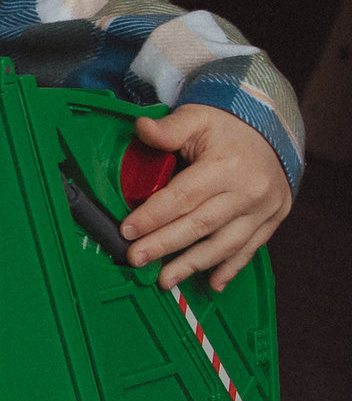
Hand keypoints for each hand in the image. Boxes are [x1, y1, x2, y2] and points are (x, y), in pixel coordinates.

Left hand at [117, 106, 291, 291]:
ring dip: (193, 265)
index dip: (153, 215)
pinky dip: (230, 267)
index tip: (127, 231)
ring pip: (225, 244)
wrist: (271, 130)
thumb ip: (169, 128)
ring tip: (165, 280)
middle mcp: (248, 191)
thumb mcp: (196, 117)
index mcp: (225, 165)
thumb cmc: (225, 126)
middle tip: (136, 260)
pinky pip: (250, 249)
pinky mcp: (273, 219)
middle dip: (165, 245)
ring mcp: (264, 208)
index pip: (182, 197)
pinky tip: (212, 283)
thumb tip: (141, 128)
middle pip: (200, 224)